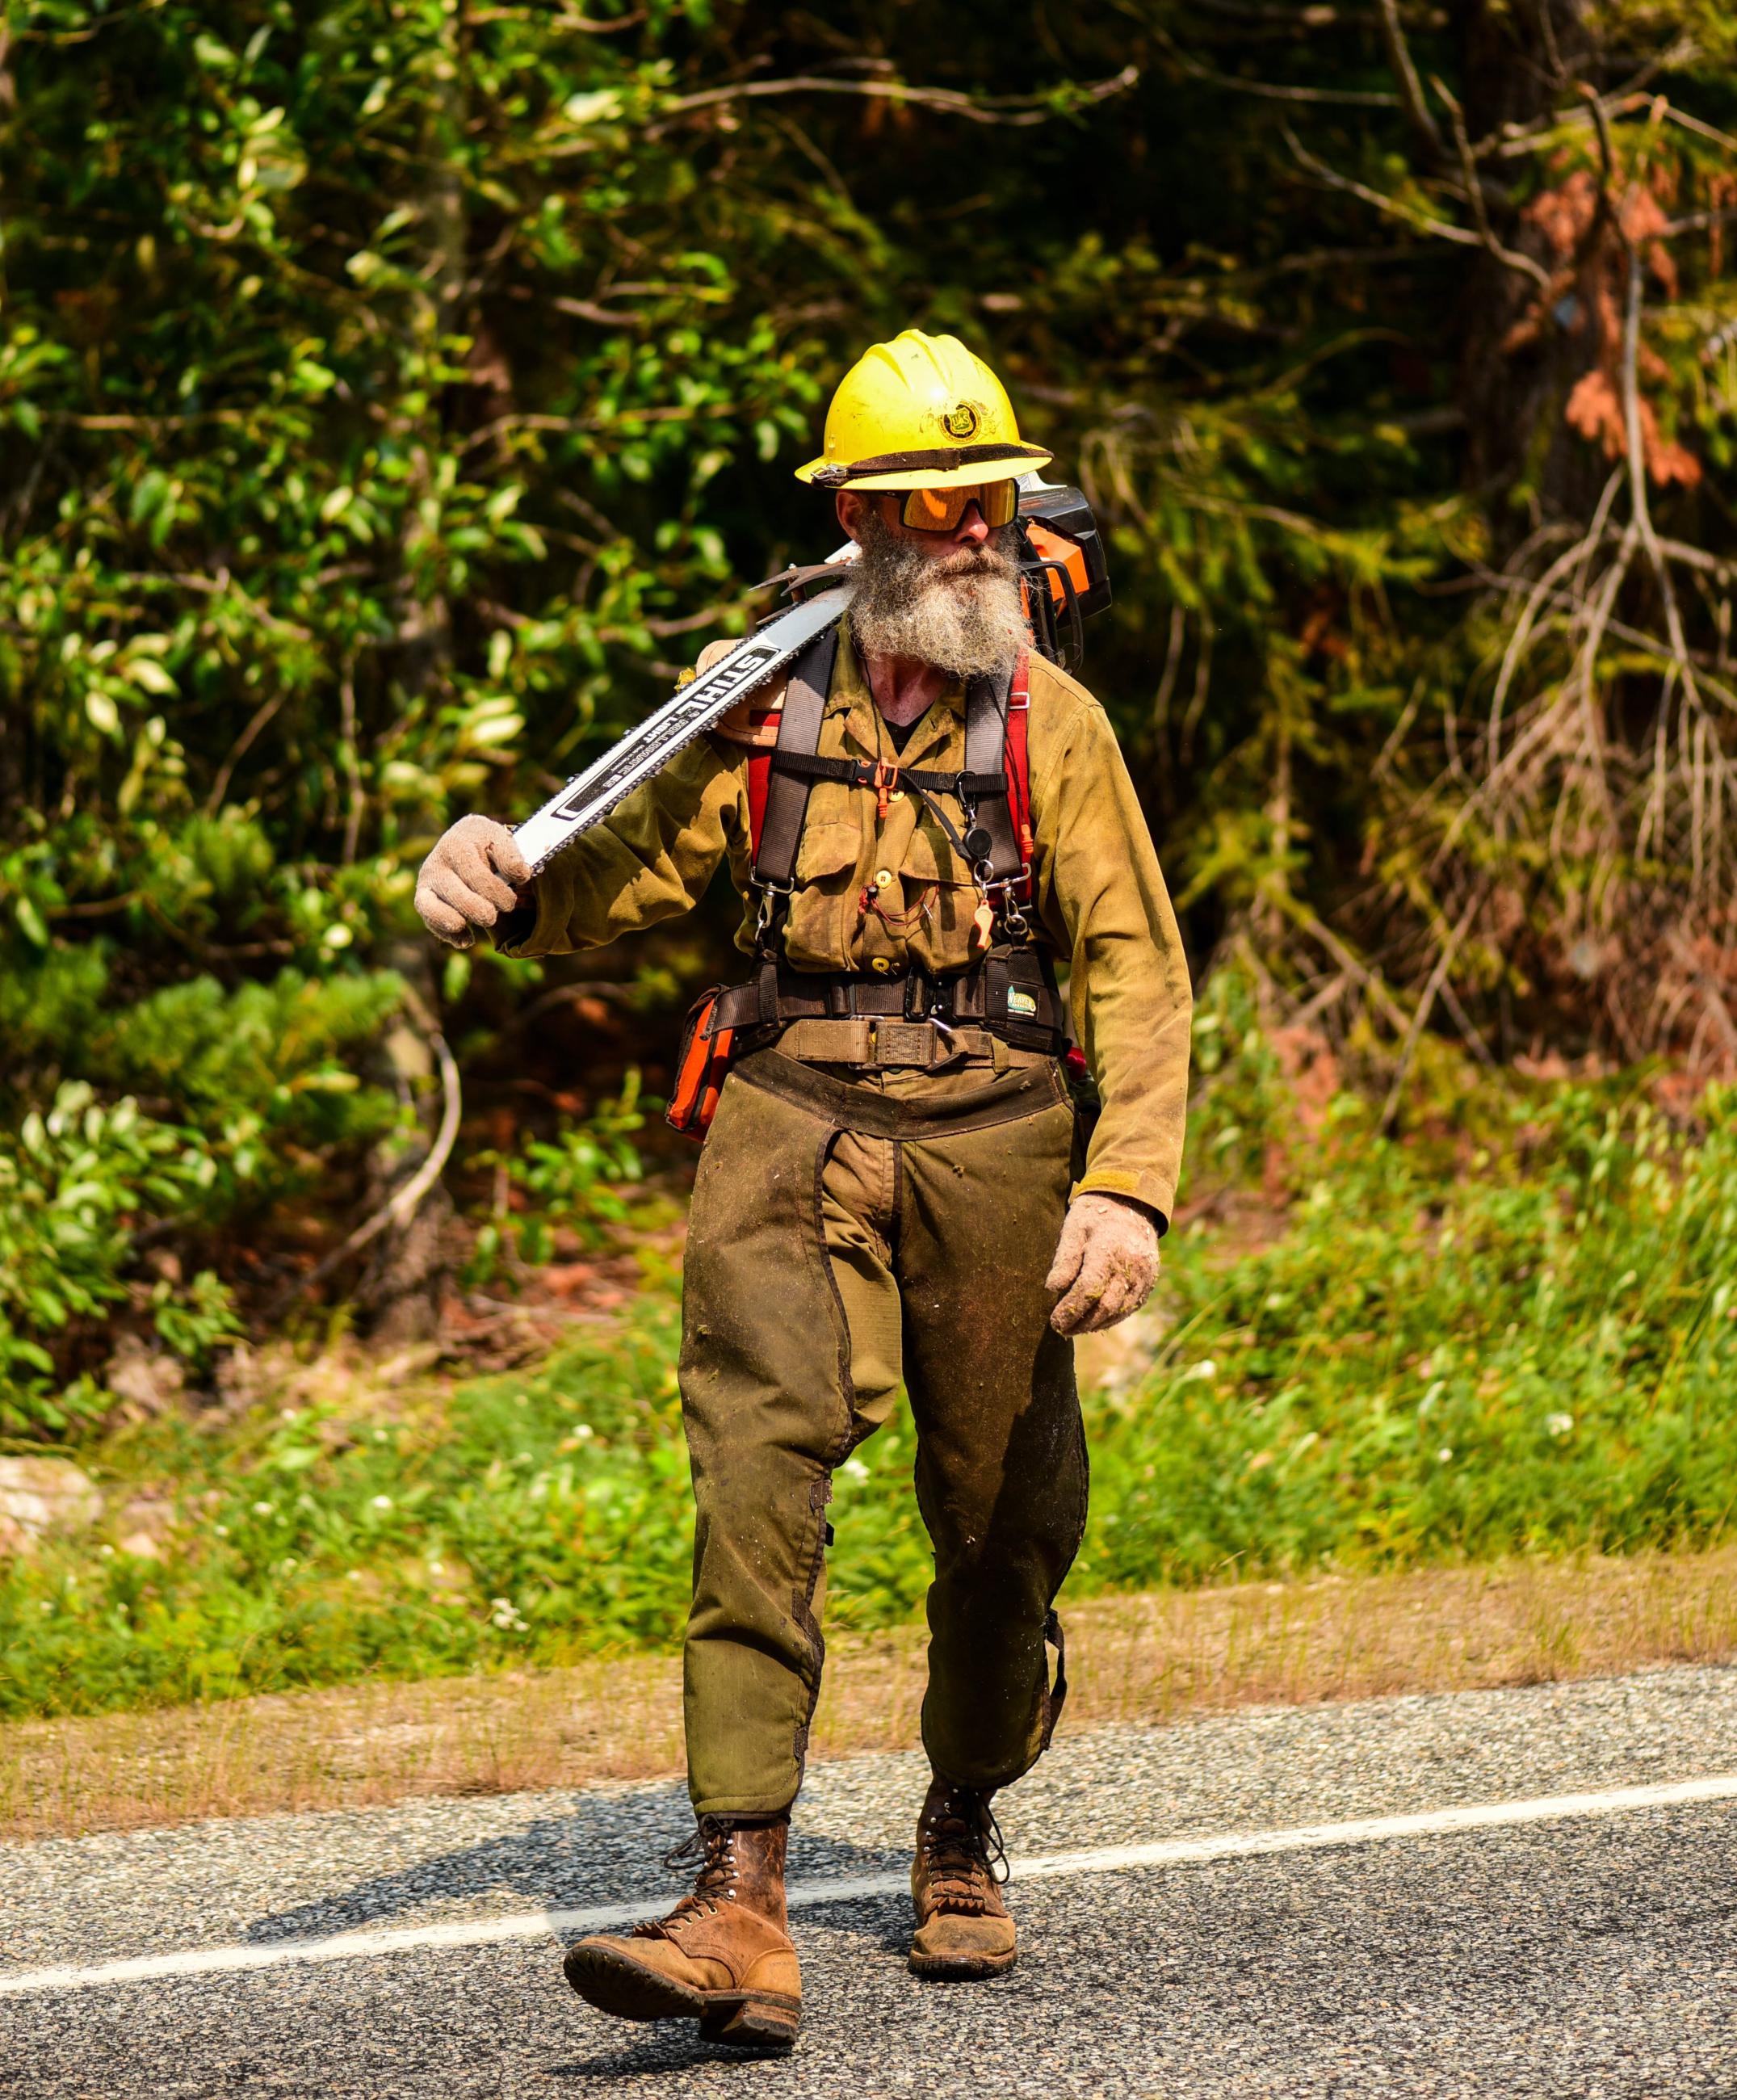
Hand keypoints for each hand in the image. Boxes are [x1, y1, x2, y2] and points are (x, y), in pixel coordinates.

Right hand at [414, 815, 531, 948]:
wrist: (465, 842)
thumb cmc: (486, 844)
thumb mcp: (500, 838)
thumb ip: (511, 855)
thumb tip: (521, 875)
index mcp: (455, 845)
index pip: (476, 877)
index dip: (497, 893)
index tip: (511, 900)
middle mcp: (435, 864)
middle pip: (456, 895)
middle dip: (481, 910)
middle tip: (493, 914)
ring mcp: (426, 883)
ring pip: (431, 908)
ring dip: (457, 922)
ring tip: (478, 923)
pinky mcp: (424, 901)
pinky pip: (430, 921)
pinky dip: (449, 935)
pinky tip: (467, 940)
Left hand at [1045, 1192, 1159, 1335]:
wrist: (1131, 1203)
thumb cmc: (1094, 1215)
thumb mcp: (1074, 1228)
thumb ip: (1065, 1259)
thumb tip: (1052, 1289)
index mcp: (1109, 1250)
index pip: (1088, 1289)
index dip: (1070, 1309)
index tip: (1054, 1321)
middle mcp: (1131, 1265)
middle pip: (1105, 1306)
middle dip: (1081, 1323)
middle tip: (1061, 1329)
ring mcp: (1144, 1275)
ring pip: (1119, 1311)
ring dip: (1095, 1324)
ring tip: (1074, 1328)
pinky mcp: (1149, 1281)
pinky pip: (1130, 1307)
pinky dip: (1112, 1318)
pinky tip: (1094, 1320)